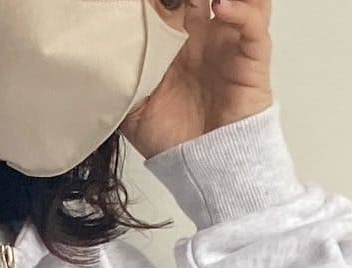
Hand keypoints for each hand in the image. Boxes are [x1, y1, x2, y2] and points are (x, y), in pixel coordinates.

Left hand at [121, 0, 274, 159]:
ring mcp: (228, 43)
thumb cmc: (174, 141)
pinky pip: (253, 23)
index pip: (168, 3)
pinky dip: (241, 9)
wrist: (203, 167)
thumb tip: (98, 62)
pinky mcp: (251, 57)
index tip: (141, 1)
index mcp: (173, 43)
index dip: (158, 0)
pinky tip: (221, 6)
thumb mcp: (132, 111)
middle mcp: (203, 36)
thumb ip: (119, 83)